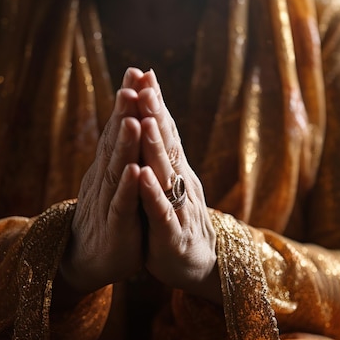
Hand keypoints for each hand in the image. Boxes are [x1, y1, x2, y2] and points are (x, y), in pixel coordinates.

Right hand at [60, 69, 144, 292]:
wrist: (87, 261)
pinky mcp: (115, 228)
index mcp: (110, 169)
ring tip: (131, 118)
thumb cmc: (108, 218)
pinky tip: (134, 171)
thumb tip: (128, 118)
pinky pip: (122, 206)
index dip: (128, 102)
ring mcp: (108, 203)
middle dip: (124, 111)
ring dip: (124, 144)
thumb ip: (120, 153)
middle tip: (132, 79)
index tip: (138, 72)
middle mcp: (106, 180)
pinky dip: (128, 188)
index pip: (119, 130)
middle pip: (115, 141)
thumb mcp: (115, 182)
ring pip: (117, 170)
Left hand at [135, 70, 220, 302]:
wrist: (197, 265)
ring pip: (165, 173)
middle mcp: (180, 183)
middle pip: (167, 144)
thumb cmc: (177, 221)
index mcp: (175, 171)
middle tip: (144, 83)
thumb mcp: (170, 185)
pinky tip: (142, 175)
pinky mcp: (171, 233)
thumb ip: (163, 155)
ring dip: (154, 146)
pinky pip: (160, 211)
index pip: (165, 132)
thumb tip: (154, 118)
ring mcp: (178, 207)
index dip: (155, 104)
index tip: (143, 74)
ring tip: (143, 119)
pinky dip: (151, 192)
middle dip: (154, 113)